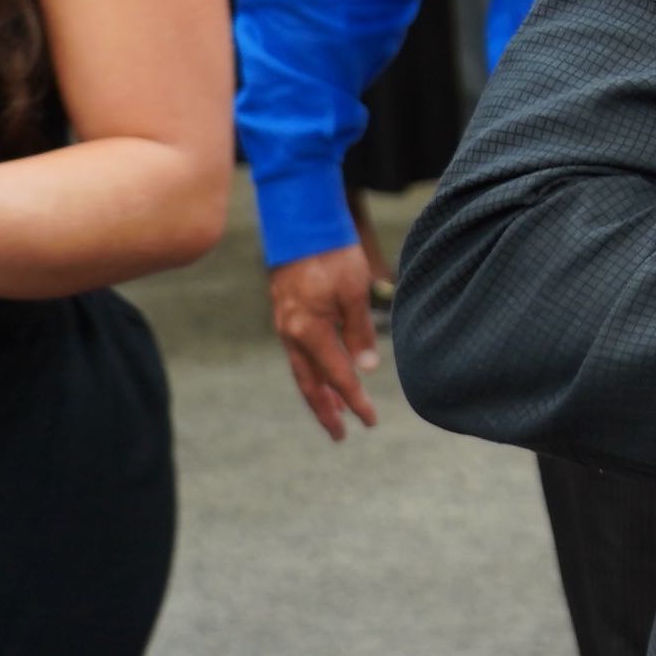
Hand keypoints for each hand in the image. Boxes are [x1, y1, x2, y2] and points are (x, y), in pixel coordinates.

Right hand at [268, 245, 380, 440]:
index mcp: (309, 330)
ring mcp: (285, 323)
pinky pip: (298, 351)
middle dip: (326, 410)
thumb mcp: (355, 291)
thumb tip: (367, 367)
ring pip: (301, 368)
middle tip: (340, 435)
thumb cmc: (332, 252)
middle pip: (309, 383)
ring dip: (317, 392)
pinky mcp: (286, 313)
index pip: (338, 376)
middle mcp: (291, 332)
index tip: (370, 421)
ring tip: (333, 412)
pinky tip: (323, 374)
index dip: (355, 401)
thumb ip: (360, 331)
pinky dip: (311, 369)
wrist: (299, 220)